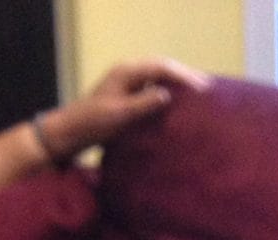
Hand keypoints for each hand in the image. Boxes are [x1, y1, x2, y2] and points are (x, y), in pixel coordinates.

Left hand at [48, 60, 209, 159]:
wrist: (70, 133)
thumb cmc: (92, 125)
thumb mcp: (119, 115)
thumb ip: (143, 104)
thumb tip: (167, 94)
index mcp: (126, 72)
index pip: (161, 67)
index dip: (183, 76)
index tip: (202, 88)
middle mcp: (127, 72)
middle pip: (162, 68)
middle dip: (184, 76)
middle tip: (207, 87)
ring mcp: (126, 83)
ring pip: (158, 77)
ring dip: (177, 83)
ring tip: (197, 94)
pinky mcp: (125, 95)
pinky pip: (151, 88)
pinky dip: (167, 92)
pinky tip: (178, 103)